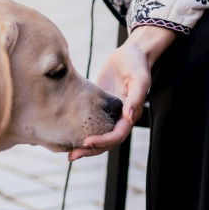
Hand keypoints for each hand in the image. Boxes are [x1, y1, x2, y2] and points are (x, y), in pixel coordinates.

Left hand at [68, 26, 176, 160]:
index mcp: (131, 115)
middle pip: (107, 143)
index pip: (117, 136)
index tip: (87, 141)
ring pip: (99, 138)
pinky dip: (82, 134)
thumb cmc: (137, 63)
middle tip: (72, 156)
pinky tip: (69, 136)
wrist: (132, 53)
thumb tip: (129, 117)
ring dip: (85, 148)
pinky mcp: (101, 110)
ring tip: (69, 154)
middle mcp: (122, 120)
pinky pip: (92, 126)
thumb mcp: (139, 78)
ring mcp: (111, 116)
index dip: (103, 141)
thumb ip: (136, 97)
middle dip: (90, 150)